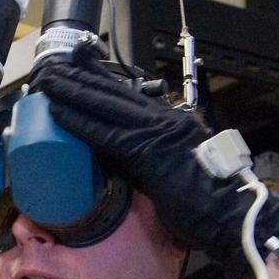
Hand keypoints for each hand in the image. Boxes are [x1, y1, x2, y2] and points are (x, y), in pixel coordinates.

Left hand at [33, 60, 278, 269]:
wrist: (231, 214)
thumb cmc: (208, 201)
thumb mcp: (173, 169)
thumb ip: (147, 157)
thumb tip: (118, 159)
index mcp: (170, 121)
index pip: (127, 94)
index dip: (100, 78)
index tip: (78, 65)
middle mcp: (163, 119)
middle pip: (113, 91)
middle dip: (80, 77)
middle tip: (54, 65)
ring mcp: (156, 132)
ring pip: (105, 105)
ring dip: (72, 92)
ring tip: (47, 81)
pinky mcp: (147, 152)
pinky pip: (105, 134)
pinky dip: (80, 122)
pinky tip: (59, 113)